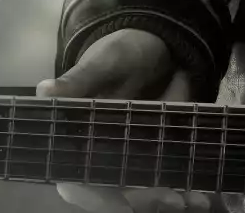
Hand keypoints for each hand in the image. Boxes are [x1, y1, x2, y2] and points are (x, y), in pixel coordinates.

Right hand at [36, 28, 213, 212]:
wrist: (163, 47)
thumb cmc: (122, 52)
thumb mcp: (104, 62)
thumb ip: (78, 81)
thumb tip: (44, 91)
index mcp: (75, 141)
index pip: (74, 181)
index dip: (92, 196)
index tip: (119, 202)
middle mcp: (100, 159)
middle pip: (112, 196)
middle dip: (138, 202)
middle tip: (167, 199)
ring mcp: (131, 162)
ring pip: (140, 197)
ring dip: (162, 203)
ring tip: (188, 201)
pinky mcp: (158, 160)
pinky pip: (167, 185)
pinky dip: (182, 195)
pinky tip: (200, 198)